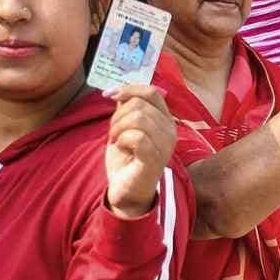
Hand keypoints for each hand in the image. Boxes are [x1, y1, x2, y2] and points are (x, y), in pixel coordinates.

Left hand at [104, 85, 176, 218]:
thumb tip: (120, 90)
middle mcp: (170, 131)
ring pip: (138, 118)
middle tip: (113, 132)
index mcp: (165, 120)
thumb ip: (127, 109)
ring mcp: (165, 146)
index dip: (129, 89)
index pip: (152, 92)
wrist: (126, 190)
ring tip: (116, 140)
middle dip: (118, 115)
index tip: (108, 95)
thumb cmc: (126, 159)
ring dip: (118, 127)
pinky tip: (121, 149)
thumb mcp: (125, 128)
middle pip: (140, 104)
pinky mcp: (155, 159)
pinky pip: (137, 137)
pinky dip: (122, 140)